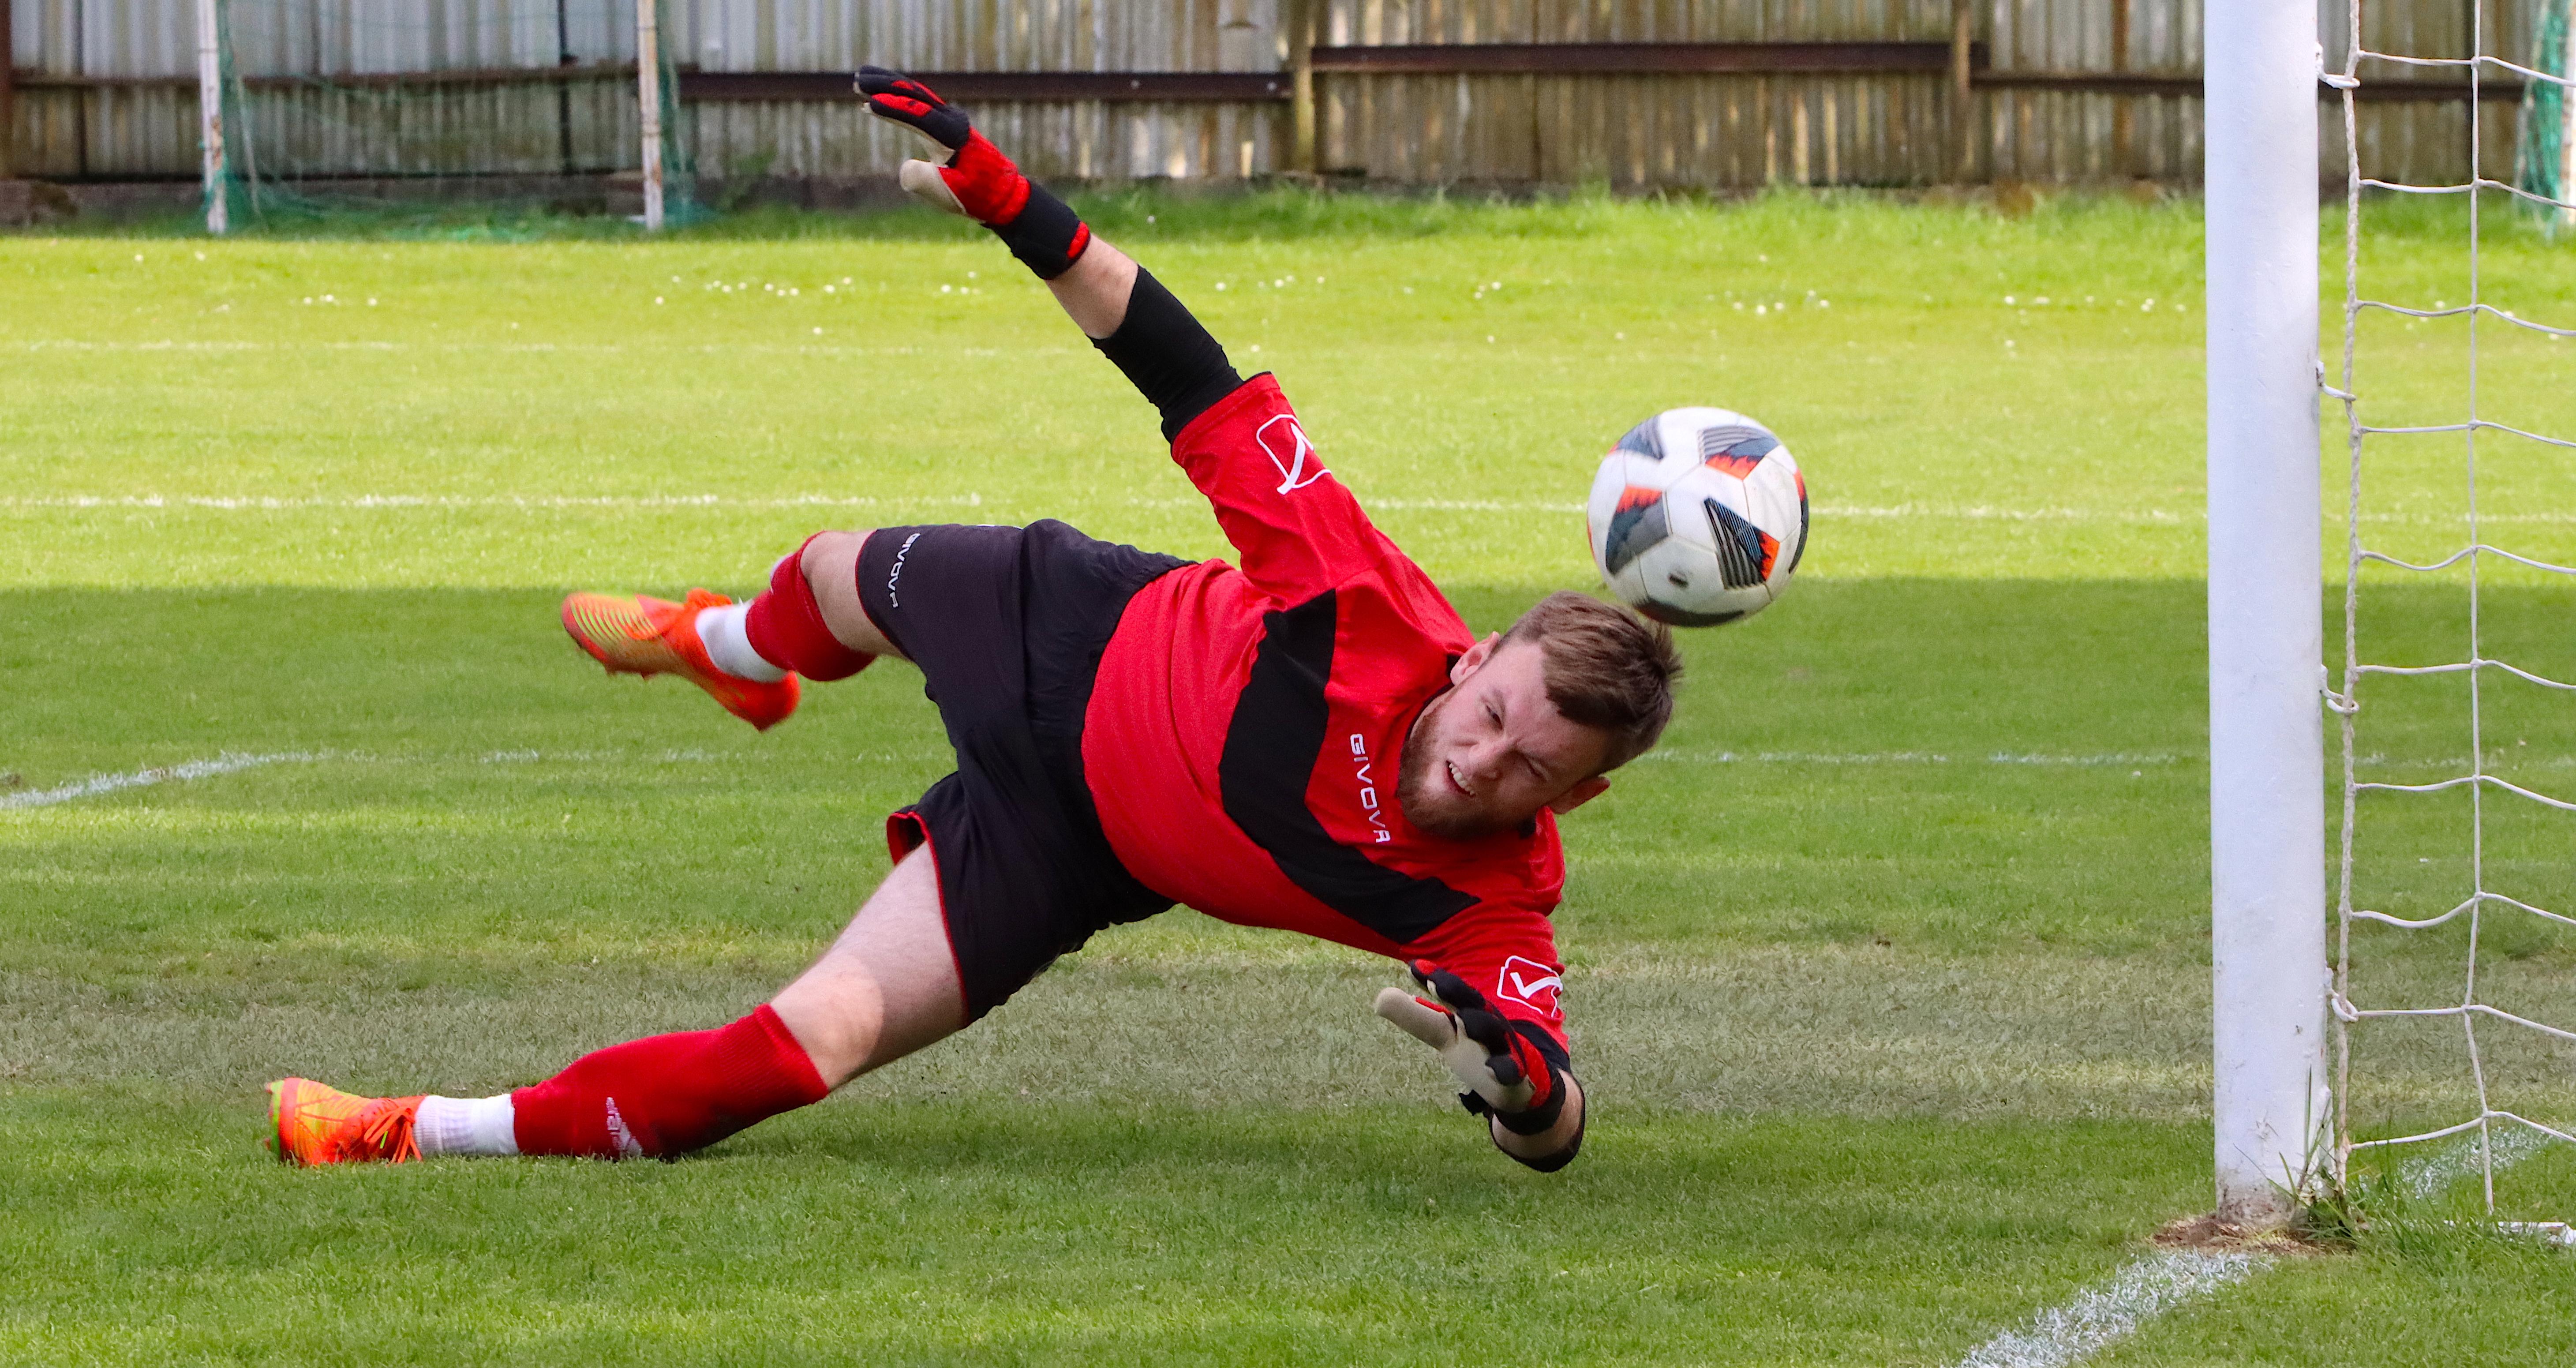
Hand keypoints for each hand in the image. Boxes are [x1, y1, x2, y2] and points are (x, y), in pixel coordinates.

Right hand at [855, 66, 1031, 225]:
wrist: (1001, 195)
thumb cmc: (976, 195)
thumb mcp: (948, 193)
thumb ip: (923, 180)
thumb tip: (904, 168)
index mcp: (953, 133)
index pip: (918, 114)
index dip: (893, 108)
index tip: (868, 105)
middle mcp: (951, 120)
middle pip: (914, 93)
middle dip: (885, 84)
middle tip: (857, 77)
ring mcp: (948, 121)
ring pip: (914, 94)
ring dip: (887, 85)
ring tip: (860, 78)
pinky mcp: (944, 127)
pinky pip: (916, 105)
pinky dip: (896, 99)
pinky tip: (877, 101)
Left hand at [1373, 959, 1556, 1118]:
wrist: (1524, 1084)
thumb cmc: (1479, 1049)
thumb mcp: (1444, 1035)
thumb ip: (1416, 1017)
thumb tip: (1380, 997)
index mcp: (1469, 1014)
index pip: (1450, 995)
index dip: (1434, 982)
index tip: (1412, 967)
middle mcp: (1487, 1026)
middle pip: (1473, 1007)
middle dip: (1456, 994)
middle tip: (1436, 983)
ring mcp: (1505, 1049)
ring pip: (1494, 1036)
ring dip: (1481, 1026)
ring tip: (1465, 1020)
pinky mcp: (1518, 1076)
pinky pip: (1513, 1073)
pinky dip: (1507, 1070)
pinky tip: (1497, 1070)